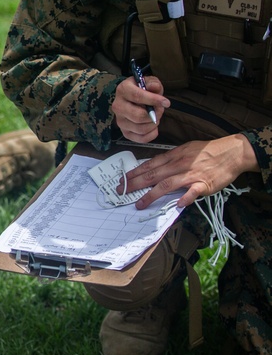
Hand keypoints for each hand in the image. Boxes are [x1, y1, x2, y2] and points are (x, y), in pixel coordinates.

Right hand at [111, 75, 168, 142]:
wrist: (134, 99)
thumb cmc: (143, 90)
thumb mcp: (148, 82)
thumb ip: (153, 83)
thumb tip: (154, 87)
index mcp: (123, 90)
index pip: (137, 96)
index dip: (153, 100)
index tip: (166, 102)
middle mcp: (118, 106)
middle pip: (138, 116)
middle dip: (155, 114)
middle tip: (159, 110)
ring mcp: (120, 121)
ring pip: (141, 128)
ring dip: (154, 124)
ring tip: (156, 117)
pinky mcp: (125, 132)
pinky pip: (141, 139)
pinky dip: (152, 134)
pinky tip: (153, 126)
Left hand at [122, 134, 258, 208]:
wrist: (231, 152)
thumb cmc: (207, 151)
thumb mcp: (185, 150)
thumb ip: (170, 159)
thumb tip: (155, 167)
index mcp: (173, 156)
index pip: (149, 165)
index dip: (134, 173)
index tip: (123, 180)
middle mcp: (179, 165)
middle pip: (153, 175)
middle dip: (135, 184)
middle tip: (121, 191)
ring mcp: (191, 175)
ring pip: (167, 184)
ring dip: (151, 195)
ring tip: (140, 204)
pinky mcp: (204, 183)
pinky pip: (193, 191)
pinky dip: (185, 197)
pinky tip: (178, 204)